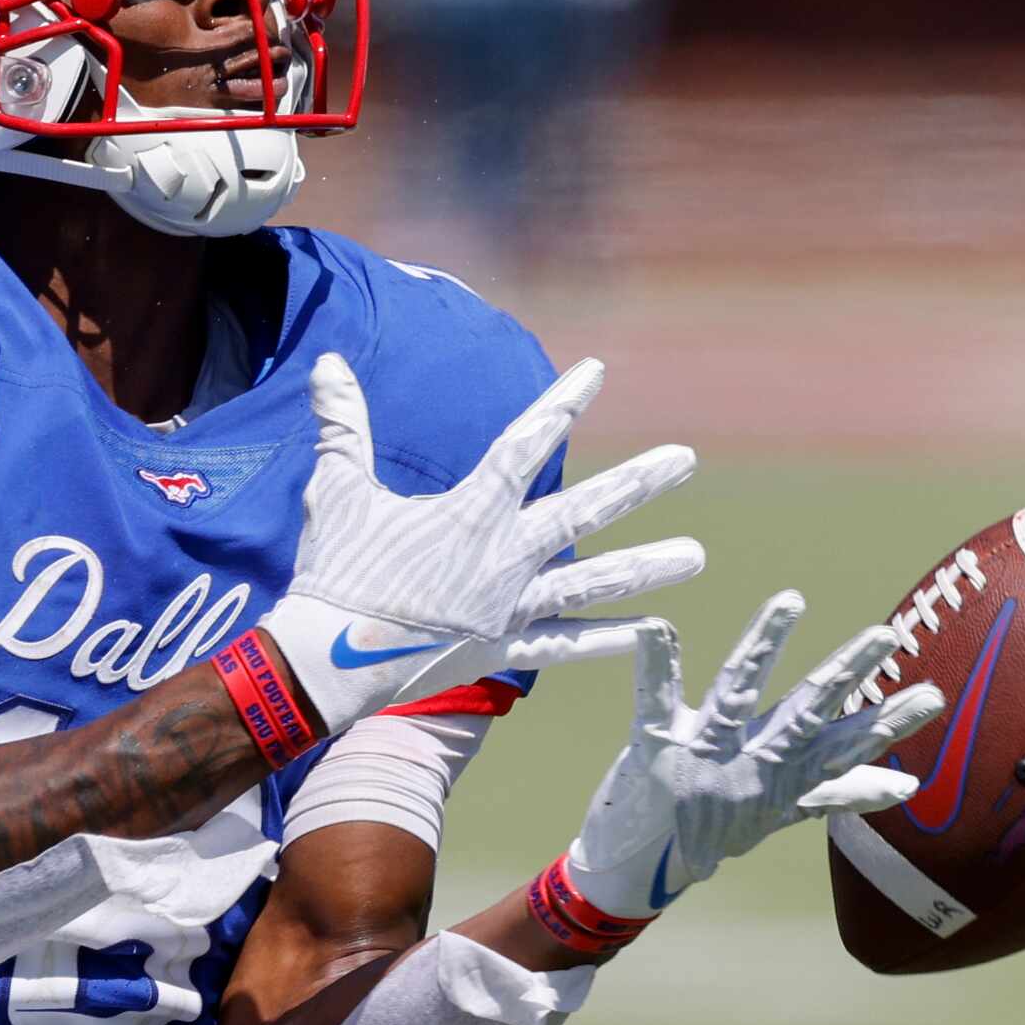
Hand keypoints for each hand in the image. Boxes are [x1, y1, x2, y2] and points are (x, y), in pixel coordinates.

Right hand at [261, 355, 705, 732]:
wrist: (328, 662)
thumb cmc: (334, 573)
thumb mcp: (337, 490)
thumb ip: (342, 426)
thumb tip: (327, 362)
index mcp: (468, 513)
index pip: (524, 444)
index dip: (562, 403)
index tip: (597, 370)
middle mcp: (503, 558)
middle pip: (583, 511)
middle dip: (638, 483)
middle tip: (686, 460)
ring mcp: (508, 607)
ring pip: (591, 582)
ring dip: (645, 567)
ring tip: (697, 557)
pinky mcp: (500, 648)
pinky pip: (563, 645)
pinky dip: (605, 640)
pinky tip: (650, 632)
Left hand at [564, 594, 948, 919]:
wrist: (643, 865)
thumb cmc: (715, 827)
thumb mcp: (785, 809)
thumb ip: (841, 792)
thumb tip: (908, 786)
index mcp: (784, 776)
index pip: (843, 745)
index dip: (886, 723)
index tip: (932, 696)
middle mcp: (750, 761)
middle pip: (803, 711)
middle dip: (844, 673)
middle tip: (885, 634)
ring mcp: (702, 749)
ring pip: (739, 691)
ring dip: (764, 644)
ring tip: (790, 598)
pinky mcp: (655, 741)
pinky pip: (655, 696)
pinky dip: (655, 661)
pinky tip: (657, 626)